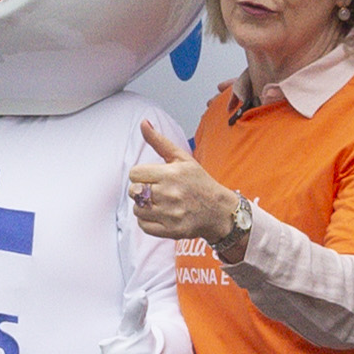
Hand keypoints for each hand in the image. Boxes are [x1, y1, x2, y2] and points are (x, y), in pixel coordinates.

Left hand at [127, 118, 242, 248]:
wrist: (219, 211)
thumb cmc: (199, 182)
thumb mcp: (182, 158)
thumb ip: (159, 142)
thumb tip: (143, 123)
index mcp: (171, 174)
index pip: (135, 174)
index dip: (141, 175)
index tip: (153, 177)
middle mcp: (170, 194)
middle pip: (134, 191)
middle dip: (142, 190)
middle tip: (156, 190)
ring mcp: (171, 214)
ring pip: (137, 210)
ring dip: (144, 206)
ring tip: (159, 203)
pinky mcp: (171, 230)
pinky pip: (143, 225)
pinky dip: (147, 221)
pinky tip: (160, 214)